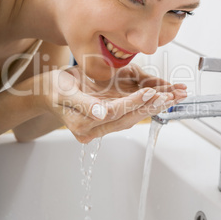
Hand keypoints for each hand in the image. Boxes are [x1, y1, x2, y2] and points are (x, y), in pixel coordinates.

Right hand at [37, 65, 186, 142]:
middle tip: (171, 97)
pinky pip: (128, 113)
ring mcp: (101, 125)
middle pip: (128, 119)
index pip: (114, 114)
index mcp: (83, 124)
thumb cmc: (53, 90)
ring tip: (172, 98)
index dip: (132, 103)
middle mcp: (95, 129)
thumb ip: (83, 104)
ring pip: (131, 117)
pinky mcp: (106, 118)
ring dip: (152, 107)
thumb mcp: (64, 92)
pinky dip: (144, 105)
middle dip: (150, 107)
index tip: (149, 92)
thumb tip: (101, 114)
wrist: (47, 93)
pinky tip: (159, 99)